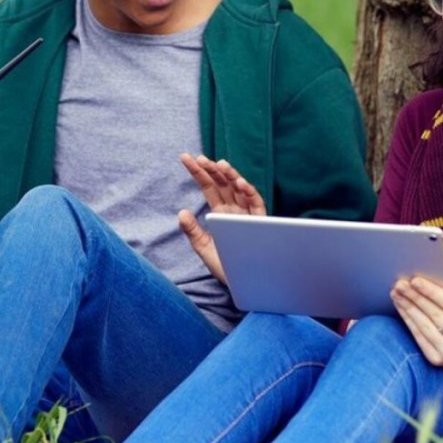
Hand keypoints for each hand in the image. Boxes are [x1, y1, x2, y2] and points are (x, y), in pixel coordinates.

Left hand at [177, 153, 265, 284]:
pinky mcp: (260, 224)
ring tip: (221, 165)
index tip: (185, 157)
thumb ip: (192, 231)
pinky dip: (250, 193)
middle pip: (223, 184)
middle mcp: (234, 210)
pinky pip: (257, 205)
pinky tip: (241, 184)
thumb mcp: (204, 248)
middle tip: (201, 158)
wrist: (243, 284)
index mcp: (221, 213)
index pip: (208, 187)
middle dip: (213, 170)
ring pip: (240, 190)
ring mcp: (248, 215)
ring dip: (232, 176)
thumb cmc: (225, 266)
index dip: (198, 172)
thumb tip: (181, 212)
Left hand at [390, 268, 442, 368]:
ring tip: (396, 293)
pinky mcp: (436, 359)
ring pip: (423, 326)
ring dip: (407, 308)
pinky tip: (401, 307)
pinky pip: (418, 337)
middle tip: (399, 284)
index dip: (432, 292)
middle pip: (434, 315)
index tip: (415, 280)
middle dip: (415, 298)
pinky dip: (408, 320)